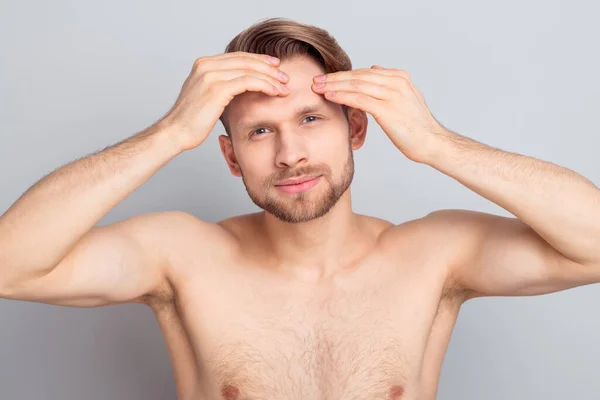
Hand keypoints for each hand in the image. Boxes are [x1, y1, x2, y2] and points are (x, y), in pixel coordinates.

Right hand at [160, 51, 290, 150]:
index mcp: (203, 64)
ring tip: (284, 87)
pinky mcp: (217, 88)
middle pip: (246, 60)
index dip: (259, 60)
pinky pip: (248, 82)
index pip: (238, 57)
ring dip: (271, 78)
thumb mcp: (205, 96)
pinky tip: (275, 92)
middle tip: (285, 77)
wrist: (176, 132)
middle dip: (269, 68)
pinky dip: (265, 86)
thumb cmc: (191, 120)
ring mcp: (211, 75)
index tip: (275, 67)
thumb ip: (219, 85)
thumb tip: (238, 86)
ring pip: (250, 70)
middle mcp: (206, 65)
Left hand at [311, 65, 445, 162]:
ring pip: (356, 85)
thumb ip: (390, 84)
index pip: (364, 73)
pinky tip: (330, 97)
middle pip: (357, 76)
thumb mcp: (406, 98)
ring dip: (334, 85)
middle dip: (334, 78)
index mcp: (399, 78)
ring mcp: (392, 95)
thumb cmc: (418, 126)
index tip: (327, 78)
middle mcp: (396, 82)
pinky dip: (342, 96)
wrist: (432, 142)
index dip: (343, 75)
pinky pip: (359, 99)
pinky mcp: (387, 109)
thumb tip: (374, 70)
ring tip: (318, 88)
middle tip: (316, 80)